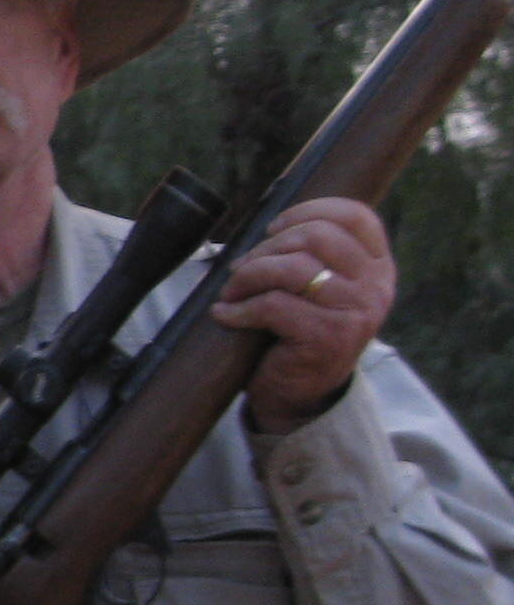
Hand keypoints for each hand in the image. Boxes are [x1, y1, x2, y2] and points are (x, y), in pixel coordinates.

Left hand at [212, 196, 390, 435]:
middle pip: (316, 236)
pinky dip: (239, 309)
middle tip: (243, 268)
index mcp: (377, 266)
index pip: (355, 216)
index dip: (308, 210)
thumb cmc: (299, 330)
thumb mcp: (316, 287)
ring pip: (292, 268)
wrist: (301, 394)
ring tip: (232, 291)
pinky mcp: (328, 338)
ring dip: (249, 275)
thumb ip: (310, 253)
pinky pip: (274, 305)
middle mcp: (375, 286)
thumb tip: (266, 221)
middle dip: (267, 247)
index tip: (274, 228)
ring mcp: (356, 312)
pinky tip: (226, 315)